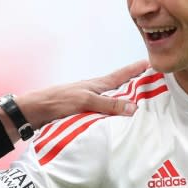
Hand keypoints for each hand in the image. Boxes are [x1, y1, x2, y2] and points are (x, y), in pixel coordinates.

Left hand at [0, 59, 148, 140]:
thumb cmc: (58, 101)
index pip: (121, 75)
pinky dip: (113, 117)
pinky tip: (117, 124)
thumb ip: (108, 105)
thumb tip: (133, 107)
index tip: (151, 63)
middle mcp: (94, 92)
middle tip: (152, 86)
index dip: (135, 69)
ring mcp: (88, 103)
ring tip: (139, 107)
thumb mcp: (85, 101)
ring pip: (111, 102)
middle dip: (134, 86)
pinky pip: (103, 115)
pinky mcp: (82, 114)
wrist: (35, 111)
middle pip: (119, 88)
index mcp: (97, 85)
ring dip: (124, 104)